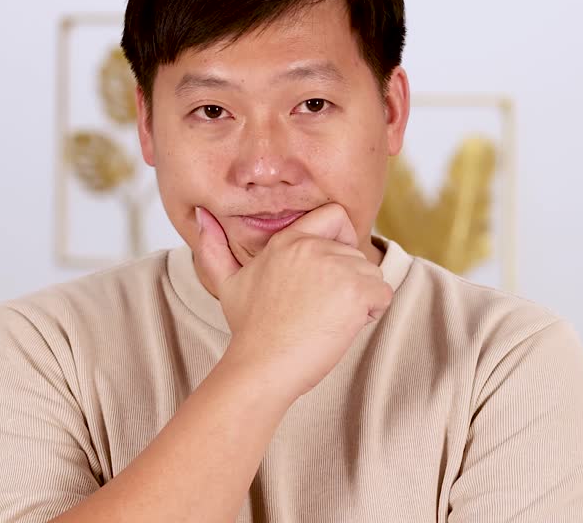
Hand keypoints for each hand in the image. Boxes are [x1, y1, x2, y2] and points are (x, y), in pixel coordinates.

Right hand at [193, 203, 393, 400]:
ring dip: (359, 300)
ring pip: (371, 275)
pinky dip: (370, 314)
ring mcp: (336, 266)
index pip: (336, 215)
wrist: (261, 366)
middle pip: (357, 252)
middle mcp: (314, 246)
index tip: (330, 268)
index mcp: (289, 239)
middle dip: (348, 281)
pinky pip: (382, 295)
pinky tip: (340, 328)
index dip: (342, 238)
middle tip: (317, 309)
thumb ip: (214, 247)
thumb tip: (201, 215)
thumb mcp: (227, 283)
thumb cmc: (249, 330)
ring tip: (325, 320)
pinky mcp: (355, 291)